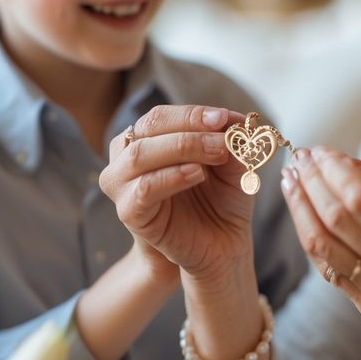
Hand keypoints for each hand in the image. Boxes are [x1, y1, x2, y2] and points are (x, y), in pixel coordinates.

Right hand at [99, 105, 256, 281]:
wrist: (221, 245)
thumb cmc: (222, 200)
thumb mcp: (232, 164)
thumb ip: (231, 140)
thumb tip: (236, 120)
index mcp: (148, 139)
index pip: (161, 116)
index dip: (193, 114)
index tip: (226, 118)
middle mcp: (128, 157)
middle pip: (149, 128)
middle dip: (190, 128)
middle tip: (225, 137)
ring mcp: (124, 186)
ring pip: (140, 154)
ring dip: (183, 147)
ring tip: (218, 153)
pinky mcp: (130, 213)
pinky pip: (143, 189)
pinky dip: (171, 177)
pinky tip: (197, 174)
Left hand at [280, 147, 360, 359]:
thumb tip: (353, 167)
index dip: (337, 172)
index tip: (322, 151)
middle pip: (340, 221)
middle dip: (313, 184)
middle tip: (299, 158)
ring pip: (326, 248)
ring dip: (302, 209)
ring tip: (290, 181)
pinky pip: (331, 271)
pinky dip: (314, 238)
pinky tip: (304, 216)